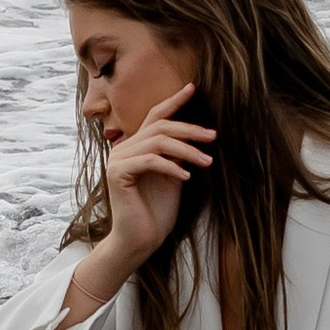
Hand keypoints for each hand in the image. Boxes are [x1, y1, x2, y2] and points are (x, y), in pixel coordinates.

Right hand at [100, 81, 213, 268]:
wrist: (140, 241)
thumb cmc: (157, 212)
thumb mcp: (173, 176)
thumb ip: (176, 155)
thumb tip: (193, 135)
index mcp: (135, 146)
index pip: (154, 117)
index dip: (173, 102)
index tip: (193, 88)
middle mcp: (123, 148)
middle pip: (159, 127)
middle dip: (189, 129)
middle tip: (213, 136)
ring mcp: (117, 160)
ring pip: (157, 142)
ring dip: (186, 150)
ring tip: (208, 162)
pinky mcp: (116, 174)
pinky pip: (149, 161)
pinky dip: (171, 166)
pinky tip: (187, 177)